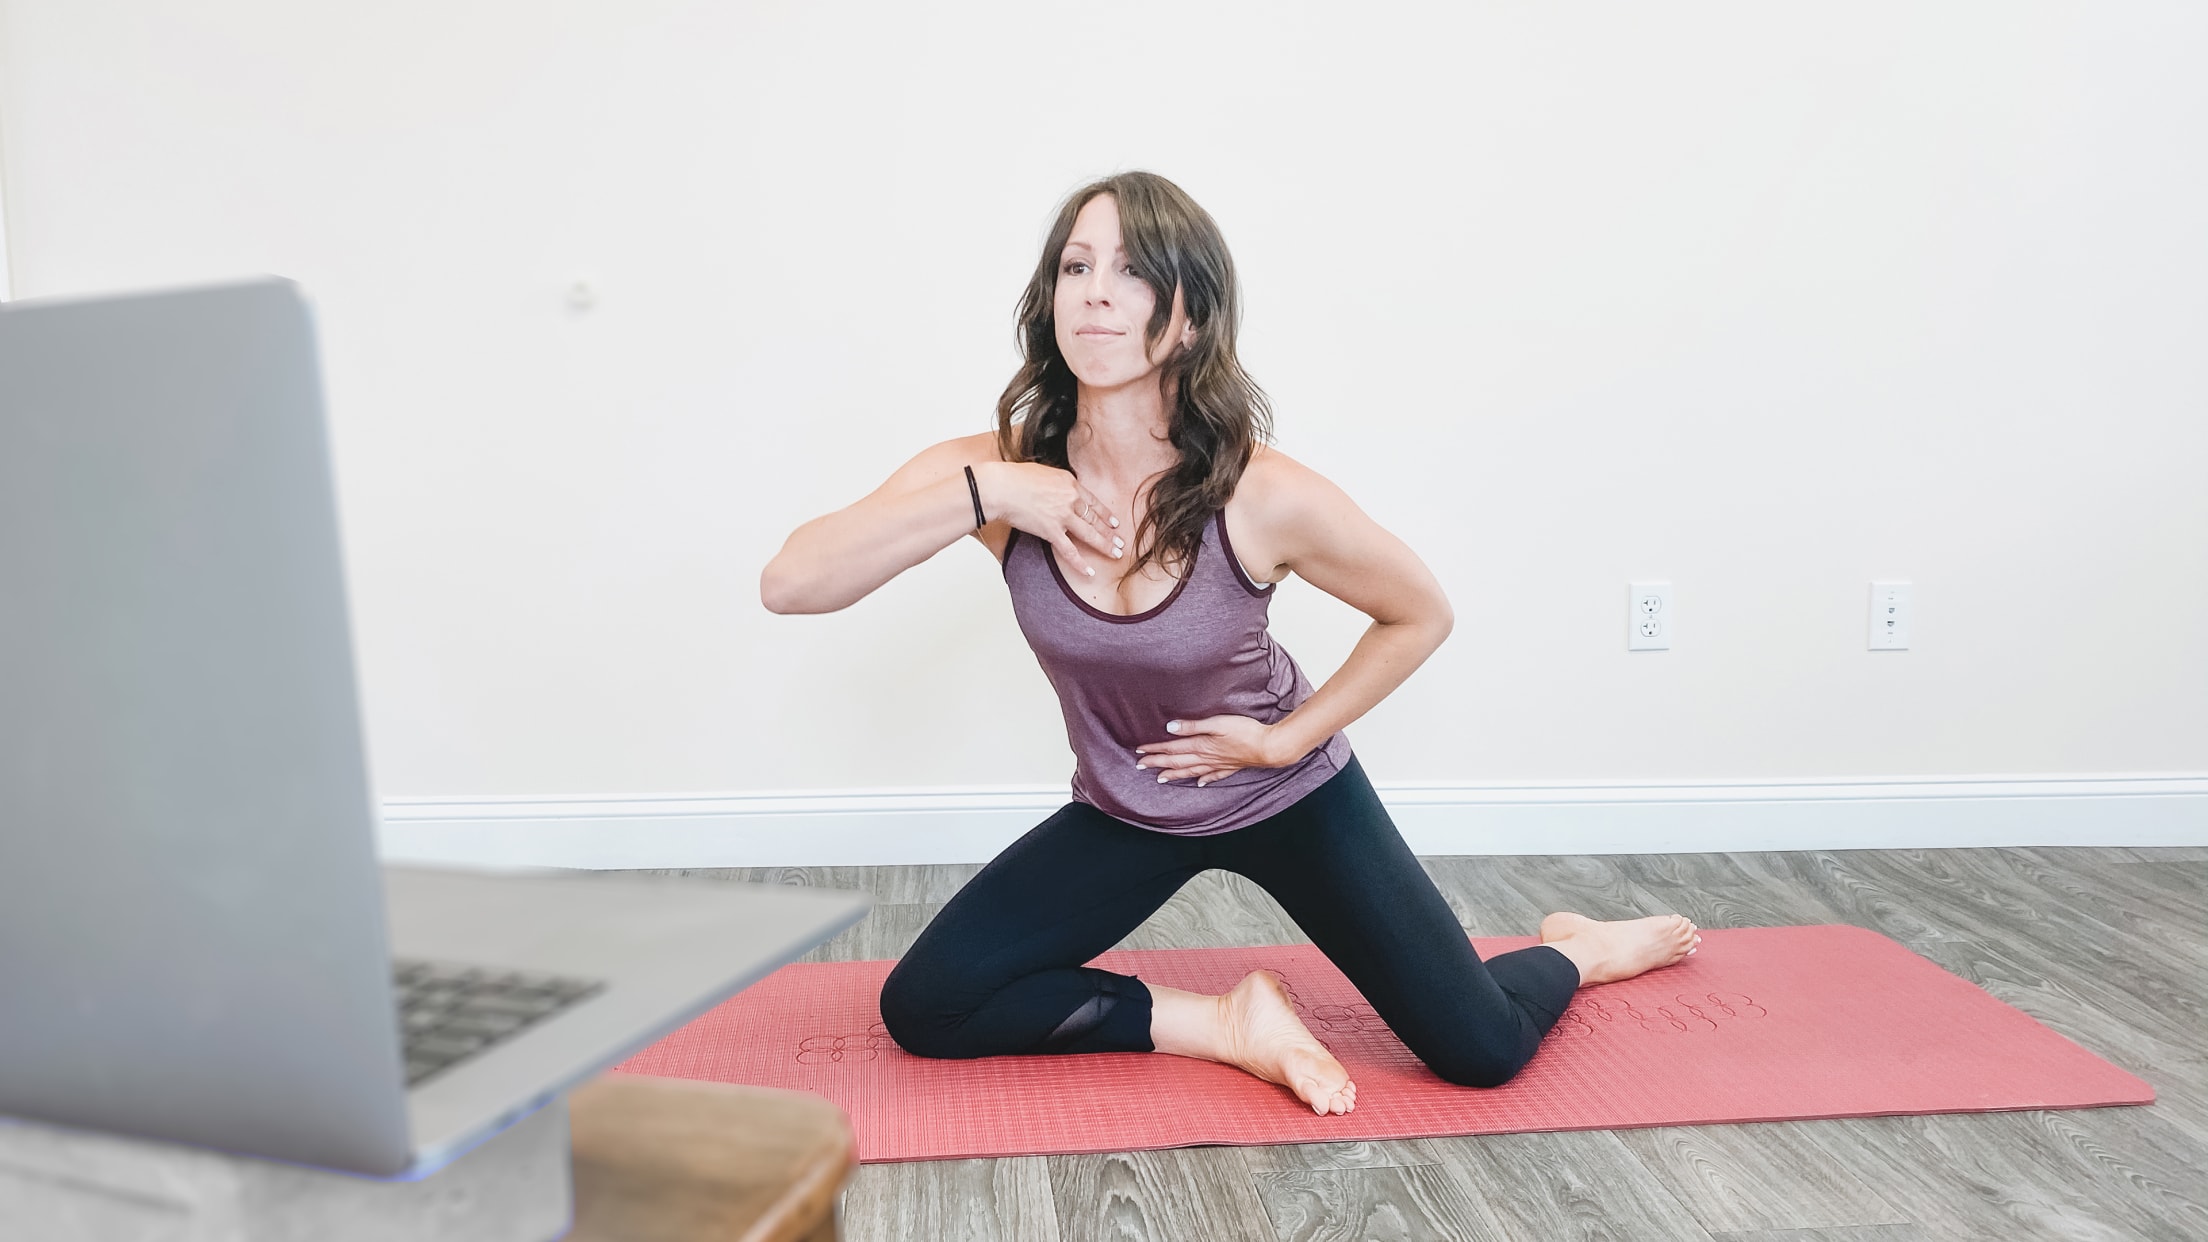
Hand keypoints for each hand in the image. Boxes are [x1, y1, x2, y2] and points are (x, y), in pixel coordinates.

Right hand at [975, 461, 1122, 578]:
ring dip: (1105, 545)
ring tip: (1116, 554)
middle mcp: (1070, 499)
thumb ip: (1055, 483)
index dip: (1105, 514)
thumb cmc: (1014, 477)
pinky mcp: (1051, 531)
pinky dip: (1080, 564)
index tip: (1114, 522)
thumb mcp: (1042, 472)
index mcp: (1069, 483)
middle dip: (1110, 532)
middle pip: (1095, 518)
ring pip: (1090, 534)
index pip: (1093, 501)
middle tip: (1121, 542)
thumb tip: (1057, 488)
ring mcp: (1063, 516)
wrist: (1001, 487)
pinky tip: (1090, 572)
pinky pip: (1070, 551)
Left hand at [1133, 715, 1301, 787]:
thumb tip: (1169, 728)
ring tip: (1160, 778)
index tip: (1138, 751)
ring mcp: (1219, 764)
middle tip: (1140, 766)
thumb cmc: (1245, 731)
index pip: (1172, 749)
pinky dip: (1203, 779)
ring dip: (1174, 774)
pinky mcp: (1231, 766)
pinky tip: (1199, 783)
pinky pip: (1213, 776)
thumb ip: (1193, 726)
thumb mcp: (1217, 723)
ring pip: (1191, 771)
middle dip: (1157, 763)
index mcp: (1202, 745)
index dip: (1154, 749)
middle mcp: (1207, 758)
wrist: (1269, 747)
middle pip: (1177, 762)